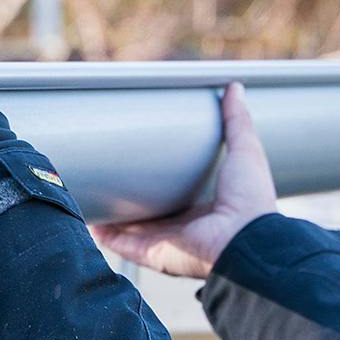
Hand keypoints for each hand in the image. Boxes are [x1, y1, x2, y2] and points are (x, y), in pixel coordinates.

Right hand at [90, 82, 276, 278]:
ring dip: (110, 216)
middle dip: (129, 198)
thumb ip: (236, 121)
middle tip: (110, 174)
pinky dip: (104, 235)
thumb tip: (234, 87)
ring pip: (129, 230)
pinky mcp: (152, 253)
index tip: (143, 161)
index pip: (175, 196)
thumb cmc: (249, 200)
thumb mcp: (245, 151)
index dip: (159, 180)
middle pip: (149, 214)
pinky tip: (89, 219)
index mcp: (204, 211)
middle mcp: (183, 229)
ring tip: (90, 193)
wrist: (245, 240)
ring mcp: (165, 243)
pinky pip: (121, 245)